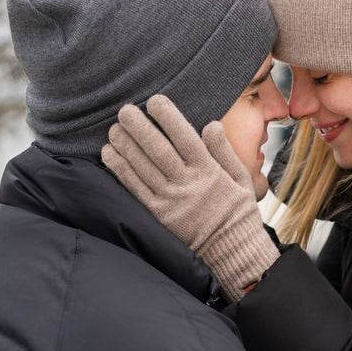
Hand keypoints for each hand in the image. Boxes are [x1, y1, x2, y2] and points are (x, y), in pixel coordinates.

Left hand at [103, 95, 278, 301]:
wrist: (231, 249)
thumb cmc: (237, 211)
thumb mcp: (241, 178)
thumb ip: (224, 151)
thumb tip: (211, 124)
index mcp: (208, 171)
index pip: (185, 138)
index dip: (168, 117)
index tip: (155, 101)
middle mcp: (187, 184)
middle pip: (158, 149)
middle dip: (140, 127)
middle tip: (125, 110)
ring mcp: (170, 200)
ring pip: (142, 166)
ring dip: (126, 145)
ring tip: (114, 128)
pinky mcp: (157, 214)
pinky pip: (134, 188)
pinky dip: (120, 169)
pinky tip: (109, 154)